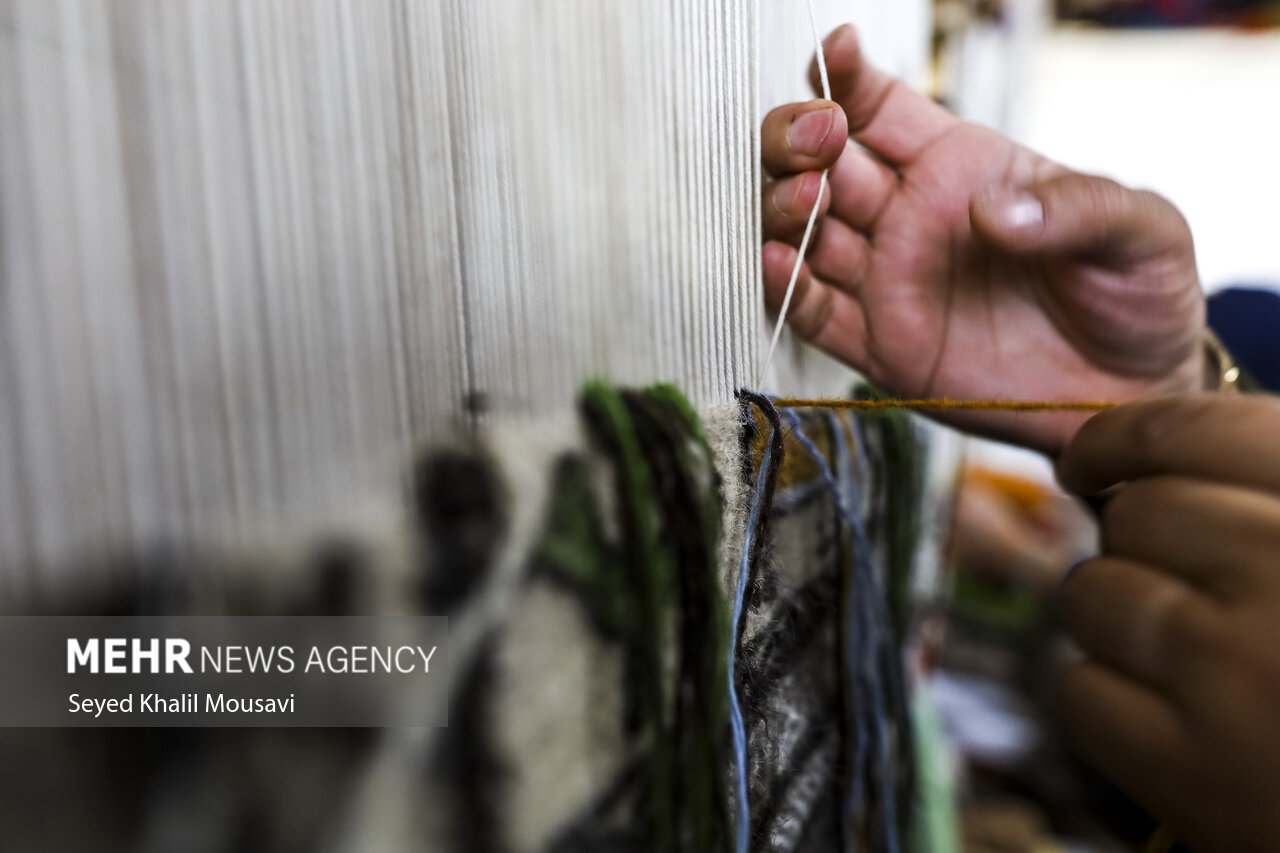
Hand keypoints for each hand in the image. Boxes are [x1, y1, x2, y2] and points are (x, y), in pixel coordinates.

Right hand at [762, 25, 1204, 453]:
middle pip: (823, 162)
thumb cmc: (1139, 296)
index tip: (834, 52)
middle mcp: (910, 220)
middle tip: (820, 137)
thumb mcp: (1140, 229)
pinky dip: (785, 289)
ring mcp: (889, 282)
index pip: (884, 109)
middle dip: (802, 137)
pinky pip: (816, 313)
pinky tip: (777, 262)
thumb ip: (1076, 206)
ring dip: (786, 208)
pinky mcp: (882, 347)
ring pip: (804, 232)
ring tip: (805, 200)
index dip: (849, 76)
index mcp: (961, 169)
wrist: (1135, 395)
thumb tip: (991, 210)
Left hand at [1056, 394, 1279, 851]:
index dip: (1116, 438)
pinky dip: (1107, 703)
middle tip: (1188, 593)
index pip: (1188, 430)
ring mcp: (1235, 673)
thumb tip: (1150, 459)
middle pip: (1132, 515)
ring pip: (1091, 595)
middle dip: (1141, 548)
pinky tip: (1167, 718)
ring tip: (1188, 660)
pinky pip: (1081, 692)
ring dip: (1120, 622)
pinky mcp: (1196, 771)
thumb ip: (1266, 500)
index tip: (1091, 459)